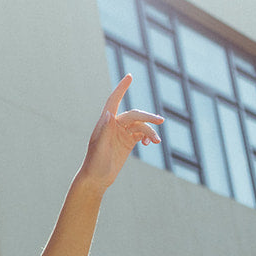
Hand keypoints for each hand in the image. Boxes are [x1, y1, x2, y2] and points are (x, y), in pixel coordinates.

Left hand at [79, 75, 162, 189]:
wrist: (96, 179)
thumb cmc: (94, 164)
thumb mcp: (99, 148)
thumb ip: (104, 131)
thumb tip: (109, 114)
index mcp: (104, 123)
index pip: (114, 101)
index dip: (121, 89)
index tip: (129, 76)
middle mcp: (113, 125)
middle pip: (134, 115)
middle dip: (147, 117)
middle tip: (160, 121)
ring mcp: (121, 133)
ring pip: (140, 125)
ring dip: (150, 131)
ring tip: (157, 141)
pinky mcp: (127, 142)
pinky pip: (141, 133)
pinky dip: (148, 136)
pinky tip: (151, 143)